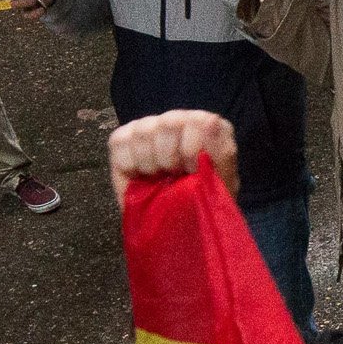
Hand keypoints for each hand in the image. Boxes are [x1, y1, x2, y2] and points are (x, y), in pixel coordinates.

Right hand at [108, 108, 236, 200]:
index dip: (193, 150)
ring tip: (158, 178)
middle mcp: (177, 119)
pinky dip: (130, 165)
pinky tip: (141, 176)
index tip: (192, 172)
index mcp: (207, 126)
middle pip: (170, 122)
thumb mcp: (222, 185)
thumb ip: (222, 153)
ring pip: (144, 132)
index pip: (199, 120)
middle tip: (174, 177)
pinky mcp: (122, 138)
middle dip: (171, 158)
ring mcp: (148, 126)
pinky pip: (120, 143)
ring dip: (151, 164)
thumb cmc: (201, 202)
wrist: (172, 224)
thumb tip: (212, 120)